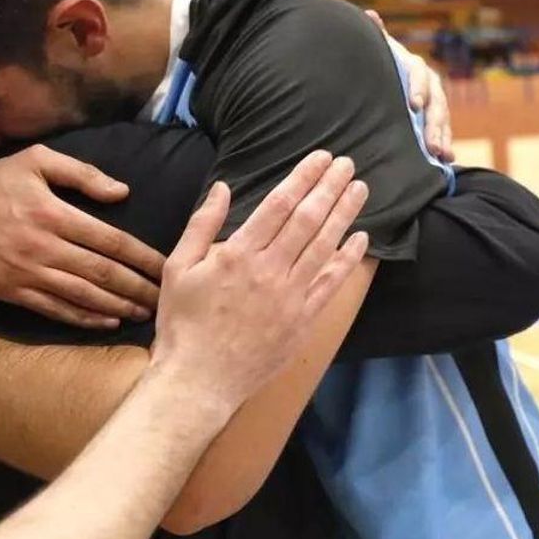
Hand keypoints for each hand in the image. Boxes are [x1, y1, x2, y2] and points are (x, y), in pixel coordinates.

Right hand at [0, 145, 166, 328]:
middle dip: (138, 288)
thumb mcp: (36, 160)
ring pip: (82, 296)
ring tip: (144, 313)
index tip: (167, 267)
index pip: (111, 240)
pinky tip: (106, 322)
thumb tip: (123, 192)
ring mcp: (26, 273)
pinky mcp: (11, 292)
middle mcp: (43, 246)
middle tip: (165, 299)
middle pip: (102, 273)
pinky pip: (55, 310)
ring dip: (117, 308)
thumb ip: (82, 174)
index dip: (142, 257)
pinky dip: (83, 318)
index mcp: (53, 213)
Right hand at [150, 152, 369, 414]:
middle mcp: (270, 270)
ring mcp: (291, 297)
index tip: (321, 158)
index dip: (303, 177)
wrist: (199, 380)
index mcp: (238, 253)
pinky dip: (347, 260)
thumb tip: (221, 187)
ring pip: (325, 246)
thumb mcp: (178, 267)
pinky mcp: (303, 321)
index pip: (280, 204)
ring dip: (345, 214)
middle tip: (347, 164)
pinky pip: (331, 284)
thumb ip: (202, 225)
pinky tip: (360, 240)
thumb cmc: (183, 324)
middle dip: (330, 187)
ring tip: (360, 190)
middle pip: (309, 219)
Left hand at [367, 9, 453, 160]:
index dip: (418, 89)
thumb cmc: (378, 64)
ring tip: (441, 155)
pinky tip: (446, 161)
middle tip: (430, 144)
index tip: (414, 105)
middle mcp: (429, 83)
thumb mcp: (377, 51)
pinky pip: (443, 132)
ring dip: (443, 137)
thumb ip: (376, 35)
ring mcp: (435, 102)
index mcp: (413, 66)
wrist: (385, 77)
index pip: (419, 75)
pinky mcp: (435, 118)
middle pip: (436, 103)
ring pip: (442, 120)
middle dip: (434, 124)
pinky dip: (445, 144)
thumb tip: (370, 15)